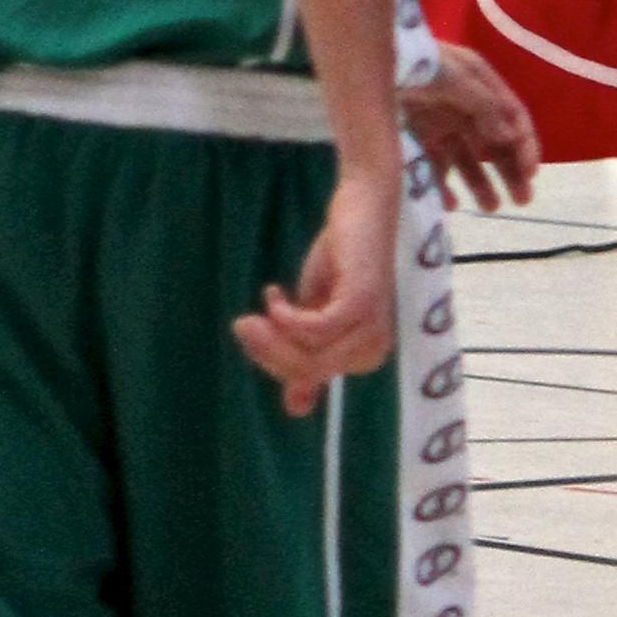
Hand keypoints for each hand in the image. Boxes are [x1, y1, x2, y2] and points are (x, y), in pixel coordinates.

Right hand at [233, 162, 400, 415]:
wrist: (361, 207)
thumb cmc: (340, 258)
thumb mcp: (314, 312)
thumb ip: (306, 355)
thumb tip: (296, 410)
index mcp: (364, 356)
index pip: (308, 378)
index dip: (274, 361)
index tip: (254, 330)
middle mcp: (373, 349)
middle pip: (306, 371)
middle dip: (267, 351)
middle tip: (242, 324)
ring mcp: (370, 327)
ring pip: (308, 355)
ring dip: (272, 334)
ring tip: (256, 309)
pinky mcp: (360, 304)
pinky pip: (312, 330)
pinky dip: (285, 316)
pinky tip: (275, 294)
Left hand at [405, 41, 539, 212]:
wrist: (367, 64)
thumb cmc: (416, 64)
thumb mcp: (455, 77)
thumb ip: (485, 105)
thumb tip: (511, 135)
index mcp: (480, 86)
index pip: (512, 118)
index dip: (525, 145)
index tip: (531, 174)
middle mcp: (464, 107)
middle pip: (494, 143)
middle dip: (510, 170)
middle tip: (523, 200)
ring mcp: (439, 125)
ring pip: (467, 160)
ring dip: (482, 184)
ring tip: (491, 209)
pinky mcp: (415, 140)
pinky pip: (435, 169)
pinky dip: (444, 187)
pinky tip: (450, 205)